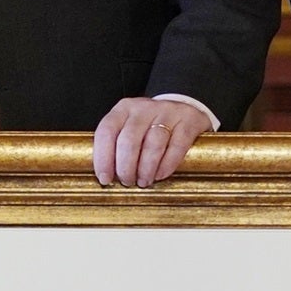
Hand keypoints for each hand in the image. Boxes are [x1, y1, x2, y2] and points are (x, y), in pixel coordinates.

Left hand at [93, 97, 210, 187]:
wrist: (183, 109)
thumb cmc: (150, 127)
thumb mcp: (129, 128)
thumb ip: (116, 146)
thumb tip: (106, 177)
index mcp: (123, 109)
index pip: (106, 131)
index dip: (103, 158)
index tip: (105, 178)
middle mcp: (143, 108)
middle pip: (129, 140)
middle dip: (125, 167)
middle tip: (127, 181)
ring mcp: (167, 112)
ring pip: (153, 144)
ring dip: (146, 169)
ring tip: (143, 182)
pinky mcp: (188, 121)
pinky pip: (177, 146)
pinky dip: (167, 165)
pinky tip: (160, 175)